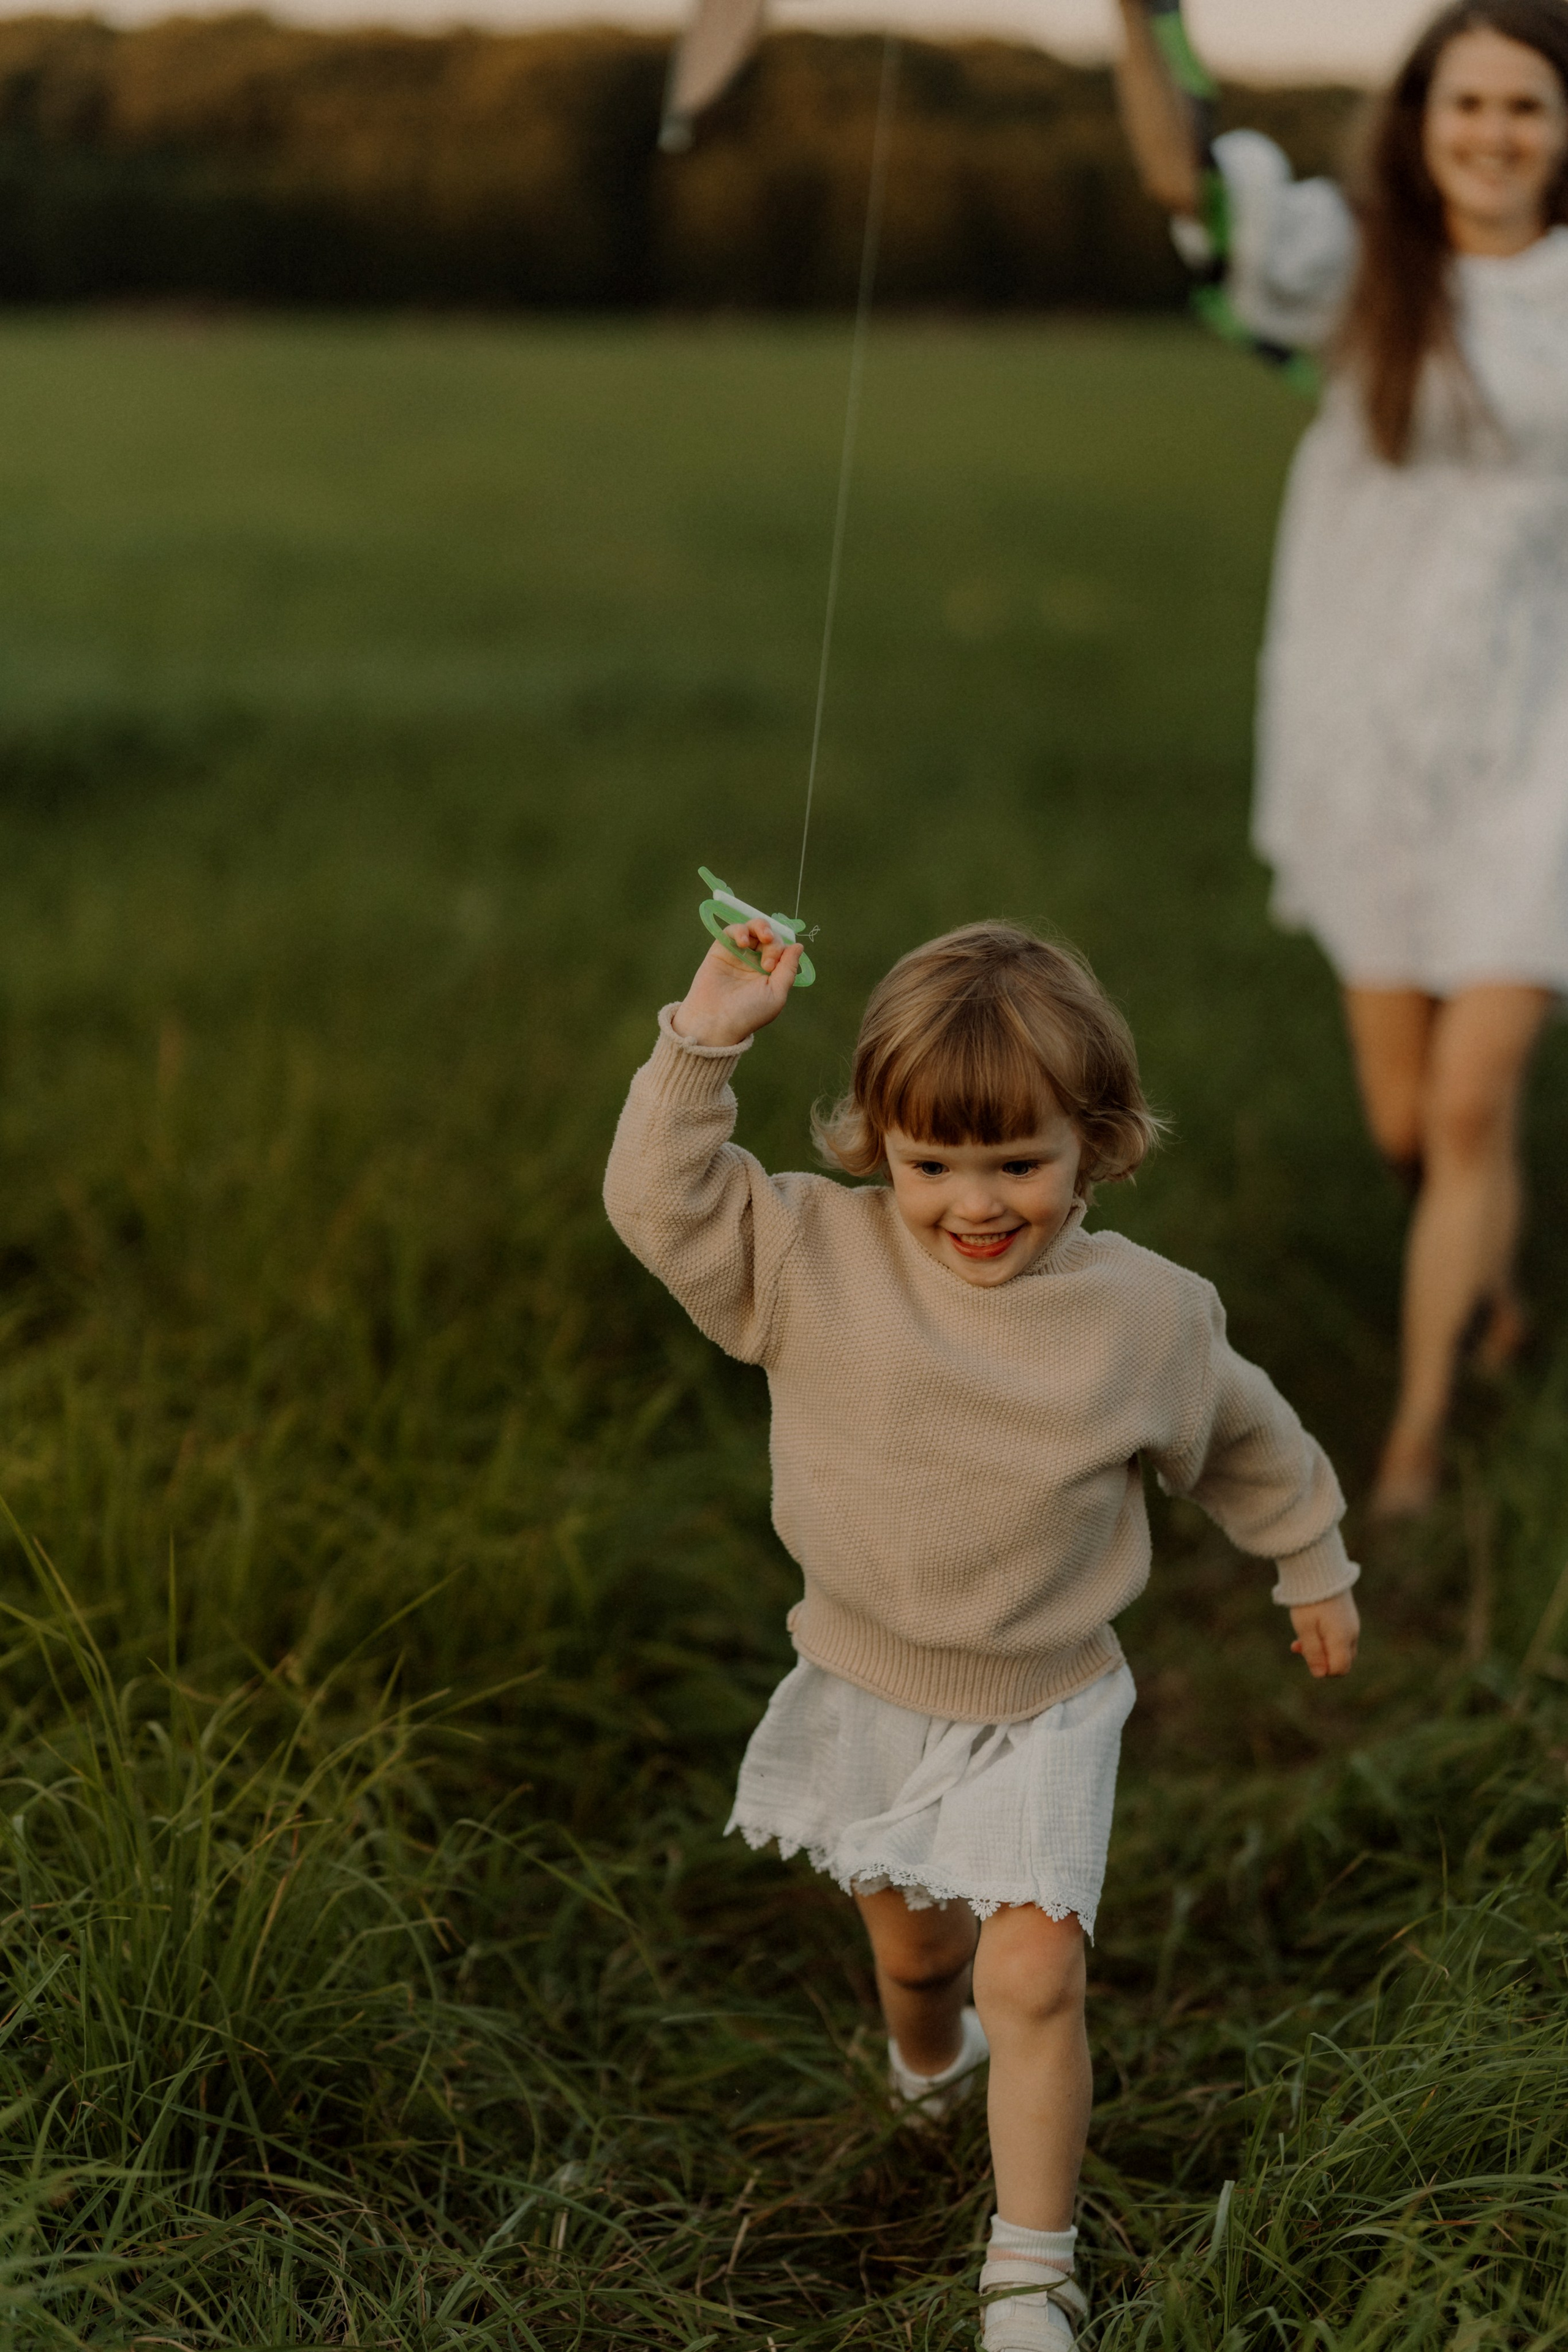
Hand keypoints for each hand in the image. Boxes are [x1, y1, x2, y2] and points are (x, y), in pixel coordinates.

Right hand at [670, 921, 803, 1048]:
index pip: (782, 950)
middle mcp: (755, 962)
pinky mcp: (721, 950)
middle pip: (770, 936)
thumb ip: (788, 969)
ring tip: (762, 937)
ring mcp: (738, 955)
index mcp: (770, 973)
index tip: (771, 967)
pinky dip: (740, 930)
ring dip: (761, 927)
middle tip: (768, 956)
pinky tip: (743, 942)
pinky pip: (732, 930)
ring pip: (753, 928)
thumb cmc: (748, 1012)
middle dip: (773, 941)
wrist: (715, 1021)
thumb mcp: (776, 994)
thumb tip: (798, 945)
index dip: (782, 950)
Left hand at [1290, 1591, 1359, 1678]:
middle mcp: (1352, 1633)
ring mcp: (1351, 1624)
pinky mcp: (1347, 1616)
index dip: (1324, 1670)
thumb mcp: (1305, 1628)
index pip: (1340, 1669)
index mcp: (1342, 1638)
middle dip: (1322, 1660)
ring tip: (1299, 1639)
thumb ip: (1313, 1652)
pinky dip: (1325, 1638)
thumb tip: (1320, 1674)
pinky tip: (1309, 1628)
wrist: (1320, 1569)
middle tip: (1298, 1647)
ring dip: (1322, 1649)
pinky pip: (1339, 1636)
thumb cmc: (1309, 1599)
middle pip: (1342, 1661)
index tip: (1306, 1656)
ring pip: (1339, 1648)